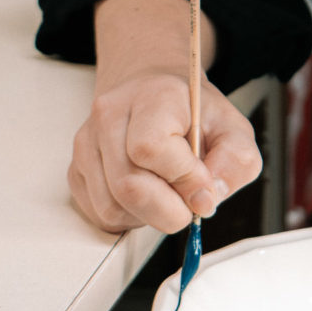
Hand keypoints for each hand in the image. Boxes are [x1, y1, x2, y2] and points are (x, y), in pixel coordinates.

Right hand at [70, 67, 262, 234]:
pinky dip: (128, 218)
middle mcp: (110, 116)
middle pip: (128, 187)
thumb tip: (205, 200)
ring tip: (166, 193)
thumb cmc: (191, 112)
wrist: (152, 92)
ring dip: (147, 216)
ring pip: (111, 207)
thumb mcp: (232, 129)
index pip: (150, 149)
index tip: (203, 185)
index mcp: (152, 97)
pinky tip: (146, 197)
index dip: (182, 179)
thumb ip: (235, 162)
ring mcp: (87, 143)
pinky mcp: (76, 169)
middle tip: (188, 201)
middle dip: (168, 210)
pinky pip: (99, 214)